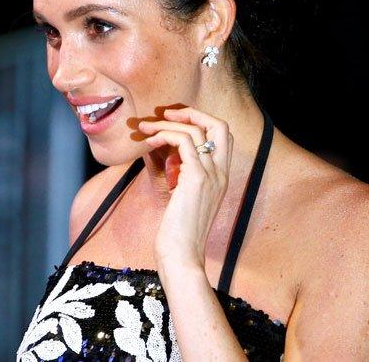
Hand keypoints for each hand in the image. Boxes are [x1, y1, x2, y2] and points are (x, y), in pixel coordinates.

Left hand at [137, 107, 233, 273]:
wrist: (182, 256)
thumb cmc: (177, 234)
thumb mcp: (182, 199)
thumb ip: (181, 176)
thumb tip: (164, 155)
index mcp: (221, 178)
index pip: (222, 136)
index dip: (200, 122)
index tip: (173, 123)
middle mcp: (221, 173)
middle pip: (220, 125)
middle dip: (192, 113)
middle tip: (166, 114)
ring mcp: (211, 175)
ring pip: (196, 130)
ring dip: (167, 123)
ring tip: (145, 128)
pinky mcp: (196, 178)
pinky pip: (184, 141)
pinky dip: (164, 134)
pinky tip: (148, 142)